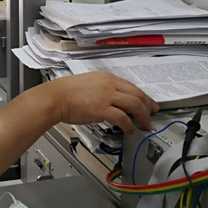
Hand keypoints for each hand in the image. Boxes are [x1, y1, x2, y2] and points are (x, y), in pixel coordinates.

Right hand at [44, 71, 158, 133]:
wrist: (54, 97)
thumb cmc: (65, 93)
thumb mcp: (87, 84)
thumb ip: (101, 90)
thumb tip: (111, 102)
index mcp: (106, 77)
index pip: (131, 86)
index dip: (143, 96)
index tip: (148, 103)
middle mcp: (109, 84)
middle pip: (137, 94)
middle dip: (148, 106)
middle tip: (153, 114)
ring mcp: (107, 96)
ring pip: (135, 105)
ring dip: (143, 117)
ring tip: (145, 125)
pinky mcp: (102, 109)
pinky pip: (123, 118)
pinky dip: (129, 125)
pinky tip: (130, 130)